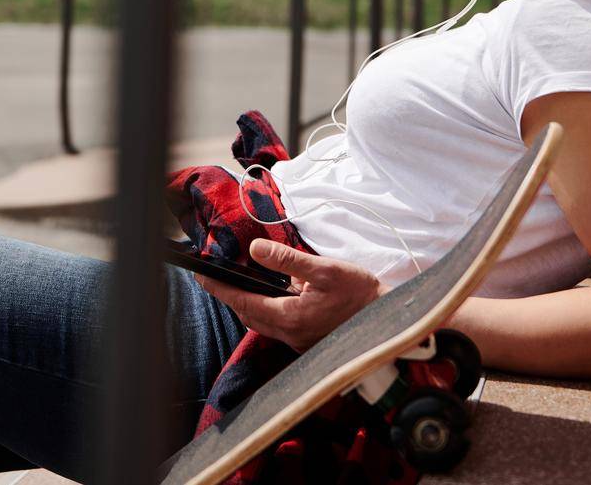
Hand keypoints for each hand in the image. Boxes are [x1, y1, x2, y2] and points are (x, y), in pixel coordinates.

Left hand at [193, 240, 390, 352]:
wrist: (388, 319)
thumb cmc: (360, 293)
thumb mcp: (325, 269)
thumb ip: (287, 259)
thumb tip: (255, 249)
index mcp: (290, 317)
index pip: (243, 302)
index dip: (220, 288)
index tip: (202, 276)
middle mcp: (290, 334)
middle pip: (248, 315)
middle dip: (230, 297)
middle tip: (215, 277)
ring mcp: (298, 340)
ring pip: (262, 322)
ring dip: (248, 305)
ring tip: (239, 284)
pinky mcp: (307, 341)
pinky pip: (277, 326)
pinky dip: (266, 310)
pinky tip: (273, 296)